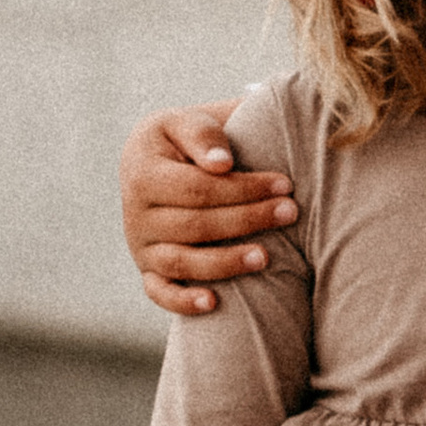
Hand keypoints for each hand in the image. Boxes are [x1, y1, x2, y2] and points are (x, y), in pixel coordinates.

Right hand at [122, 103, 295, 313]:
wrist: (161, 160)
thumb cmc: (186, 140)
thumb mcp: (187, 122)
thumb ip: (203, 135)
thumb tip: (222, 164)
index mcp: (141, 173)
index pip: (197, 189)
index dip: (243, 189)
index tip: (285, 184)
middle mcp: (135, 214)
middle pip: (195, 225)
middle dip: (246, 220)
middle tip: (290, 212)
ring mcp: (140, 246)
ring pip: (181, 262)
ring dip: (225, 263)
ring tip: (266, 257)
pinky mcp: (148, 270)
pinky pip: (160, 293)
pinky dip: (182, 302)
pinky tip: (214, 303)